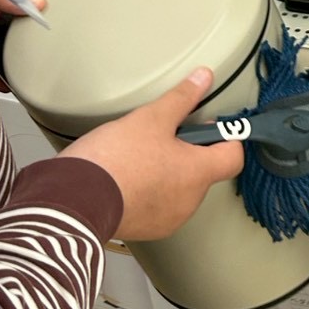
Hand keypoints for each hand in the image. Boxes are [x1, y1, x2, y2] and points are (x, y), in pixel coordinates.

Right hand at [61, 67, 243, 241]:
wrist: (75, 199)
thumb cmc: (115, 161)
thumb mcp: (151, 118)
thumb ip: (182, 98)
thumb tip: (203, 79)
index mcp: (197, 173)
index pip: (233, 157)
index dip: (226, 137)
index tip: (212, 126)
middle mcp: (189, 201)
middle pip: (203, 170)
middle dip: (187, 151)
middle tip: (162, 135)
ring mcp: (168, 218)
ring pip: (179, 188)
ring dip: (167, 172)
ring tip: (138, 156)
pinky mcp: (146, 229)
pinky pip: (157, 205)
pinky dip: (148, 191)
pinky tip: (127, 176)